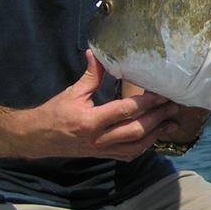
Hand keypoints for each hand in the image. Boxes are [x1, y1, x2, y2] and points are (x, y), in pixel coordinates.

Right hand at [16, 51, 179, 160]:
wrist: (36, 139)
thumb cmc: (54, 113)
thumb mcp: (72, 92)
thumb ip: (91, 75)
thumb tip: (98, 53)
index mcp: (90, 120)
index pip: (125, 110)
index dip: (147, 102)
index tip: (162, 94)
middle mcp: (98, 138)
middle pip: (135, 130)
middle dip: (158, 118)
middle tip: (174, 106)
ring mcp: (102, 150)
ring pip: (135, 146)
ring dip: (156, 134)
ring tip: (172, 123)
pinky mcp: (103, 156)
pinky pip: (128, 155)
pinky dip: (144, 147)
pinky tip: (155, 137)